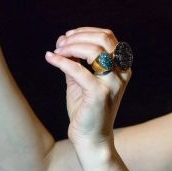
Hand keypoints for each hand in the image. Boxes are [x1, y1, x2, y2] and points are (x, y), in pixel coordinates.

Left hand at [45, 27, 130, 160]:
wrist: (91, 138)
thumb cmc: (86, 109)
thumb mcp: (81, 80)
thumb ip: (75, 61)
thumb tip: (63, 39)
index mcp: (121, 68)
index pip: (108, 37)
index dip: (86, 32)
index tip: (67, 36)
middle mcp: (121, 73)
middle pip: (104, 39)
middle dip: (79, 36)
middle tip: (61, 43)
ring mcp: (112, 83)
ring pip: (94, 50)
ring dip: (71, 46)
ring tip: (57, 51)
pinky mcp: (99, 94)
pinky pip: (78, 70)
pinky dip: (61, 61)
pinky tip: (50, 58)